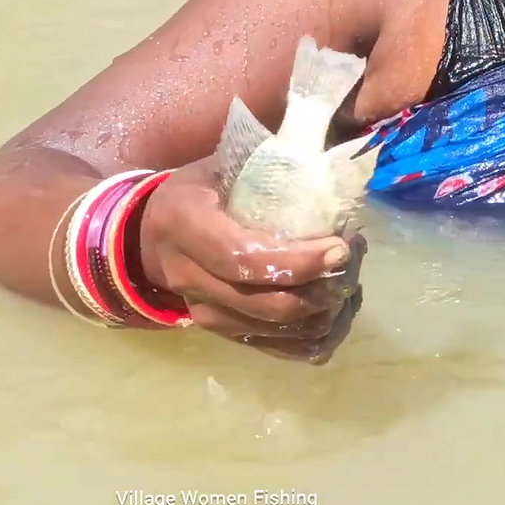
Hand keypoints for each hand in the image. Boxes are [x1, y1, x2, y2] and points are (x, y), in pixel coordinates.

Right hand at [136, 157, 366, 363]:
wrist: (152, 236)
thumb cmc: (201, 191)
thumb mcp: (221, 164)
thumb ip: (269, 164)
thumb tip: (335, 154)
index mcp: (186, 225)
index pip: (243, 258)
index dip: (297, 261)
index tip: (341, 248)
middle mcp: (188, 277)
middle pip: (265, 304)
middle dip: (320, 290)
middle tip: (352, 262)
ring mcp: (204, 312)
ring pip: (277, 331)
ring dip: (326, 311)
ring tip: (350, 280)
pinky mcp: (224, 333)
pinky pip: (280, 350)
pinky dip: (318, 336)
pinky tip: (339, 309)